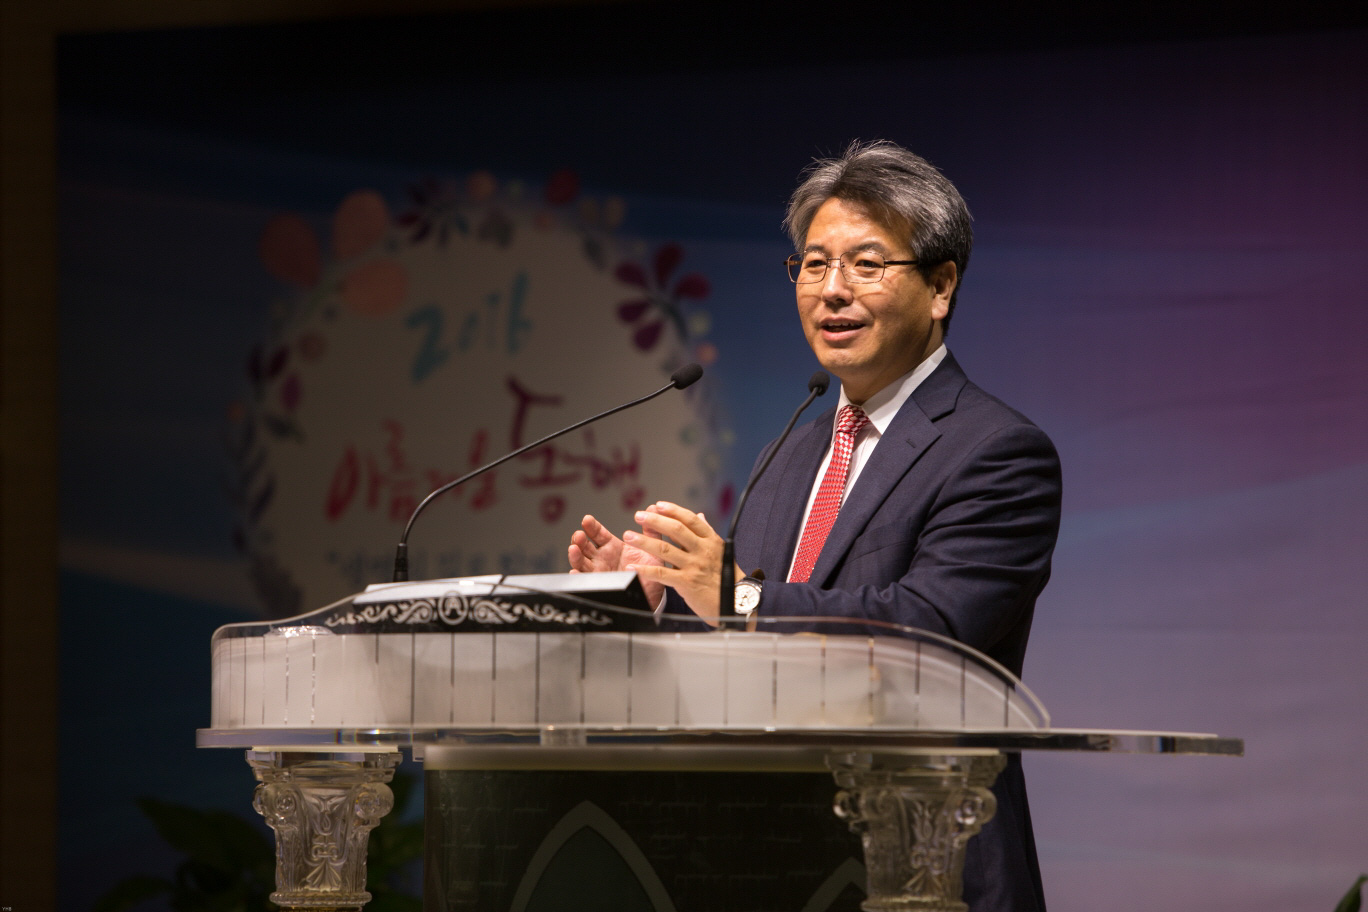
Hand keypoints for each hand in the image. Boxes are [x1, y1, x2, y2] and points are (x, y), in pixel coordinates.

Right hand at [567, 513, 665, 605]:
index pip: (598, 533)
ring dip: (575, 555)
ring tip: (574, 549)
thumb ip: (651, 531)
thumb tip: (652, 507)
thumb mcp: (653, 550)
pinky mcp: (598, 586)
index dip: (591, 526)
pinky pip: (585, 581)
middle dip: (579, 540)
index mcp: (612, 546)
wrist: (653, 595)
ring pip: (581, 562)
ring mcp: (598, 572)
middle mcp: (602, 558)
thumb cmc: (651, 572)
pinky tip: (575, 573)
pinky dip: (579, 577)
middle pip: (585, 546)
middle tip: (579, 535)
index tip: (587, 520)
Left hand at [622, 501, 742, 625]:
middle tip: (638, 515)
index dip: (673, 510)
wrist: (737, 603)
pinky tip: (632, 568)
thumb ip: (707, 534)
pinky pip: (661, 573)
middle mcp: (703, 550)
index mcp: (711, 541)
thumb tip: (700, 515)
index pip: (691, 520)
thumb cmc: (727, 578)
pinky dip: (645, 570)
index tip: (658, 505)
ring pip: (665, 549)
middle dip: (655, 521)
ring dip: (644, 541)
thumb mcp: (721, 551)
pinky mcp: (687, 582)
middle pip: (676, 530)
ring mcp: (694, 566)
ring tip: (628, 536)